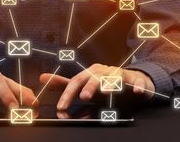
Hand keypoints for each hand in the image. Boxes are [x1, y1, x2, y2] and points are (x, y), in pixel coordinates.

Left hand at [39, 64, 154, 110]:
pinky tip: (135, 91)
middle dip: (89, 87)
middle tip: (84, 97)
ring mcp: (120, 74)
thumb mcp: (84, 86)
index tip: (61, 107)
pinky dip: (137, 86)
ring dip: (110, 84)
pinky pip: (137, 81)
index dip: (68, 94)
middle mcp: (104, 71)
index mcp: (90, 73)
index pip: (76, 81)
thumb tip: (43, 78)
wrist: (131, 82)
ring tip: (106, 92)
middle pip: (95, 77)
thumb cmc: (105, 85)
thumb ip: (64, 84)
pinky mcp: (135, 80)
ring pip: (115, 77)